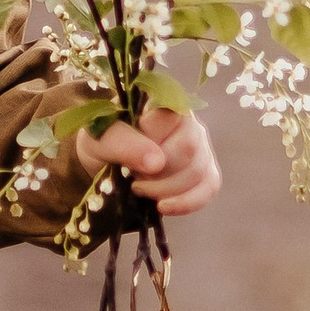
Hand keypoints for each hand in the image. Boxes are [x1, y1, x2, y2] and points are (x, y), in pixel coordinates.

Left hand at [75, 101, 222, 221]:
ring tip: (140, 188)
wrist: (104, 161)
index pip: (170, 118)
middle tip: (132, 176)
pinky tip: (163, 207)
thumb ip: (123, 142)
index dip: (149, 142)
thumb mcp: (100, 138)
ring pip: (199, 172)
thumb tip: (156, 163)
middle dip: (157, 172)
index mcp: (163, 103)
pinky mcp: (206, 172)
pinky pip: (209, 188)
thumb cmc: (103, 141)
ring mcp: (201, 148)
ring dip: (165, 189)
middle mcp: (189, 122)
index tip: (127, 154)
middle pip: (189, 149)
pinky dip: (186, 203)